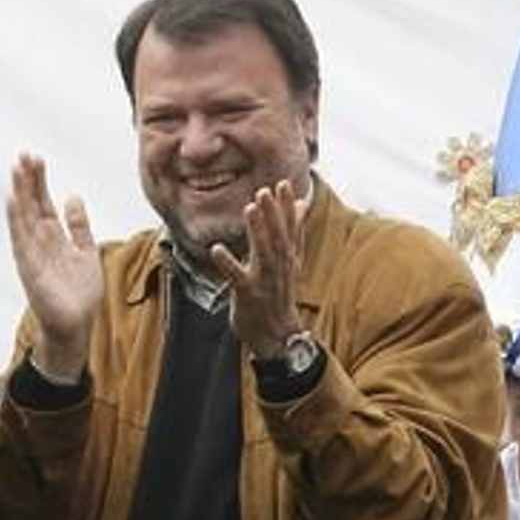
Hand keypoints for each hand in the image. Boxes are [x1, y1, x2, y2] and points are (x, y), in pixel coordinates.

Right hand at [6, 153, 102, 382]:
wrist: (76, 327)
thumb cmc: (79, 296)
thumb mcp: (86, 251)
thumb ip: (78, 226)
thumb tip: (72, 197)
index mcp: (54, 238)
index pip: (43, 203)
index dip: (39, 181)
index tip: (35, 159)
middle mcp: (40, 243)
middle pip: (31, 205)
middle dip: (28, 180)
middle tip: (24, 155)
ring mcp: (33, 255)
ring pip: (24, 217)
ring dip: (20, 193)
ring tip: (16, 170)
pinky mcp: (30, 268)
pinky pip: (21, 240)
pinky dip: (16, 220)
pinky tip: (12, 201)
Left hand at [209, 180, 303, 357]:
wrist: (277, 335)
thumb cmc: (279, 293)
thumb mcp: (290, 260)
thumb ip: (295, 230)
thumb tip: (302, 203)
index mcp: (288, 258)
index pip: (291, 229)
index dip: (287, 207)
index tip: (283, 184)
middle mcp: (280, 267)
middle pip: (279, 238)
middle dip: (273, 214)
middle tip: (264, 191)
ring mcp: (265, 281)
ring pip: (263, 254)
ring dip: (257, 231)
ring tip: (249, 209)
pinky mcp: (248, 295)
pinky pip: (237, 278)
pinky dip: (228, 263)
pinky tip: (216, 249)